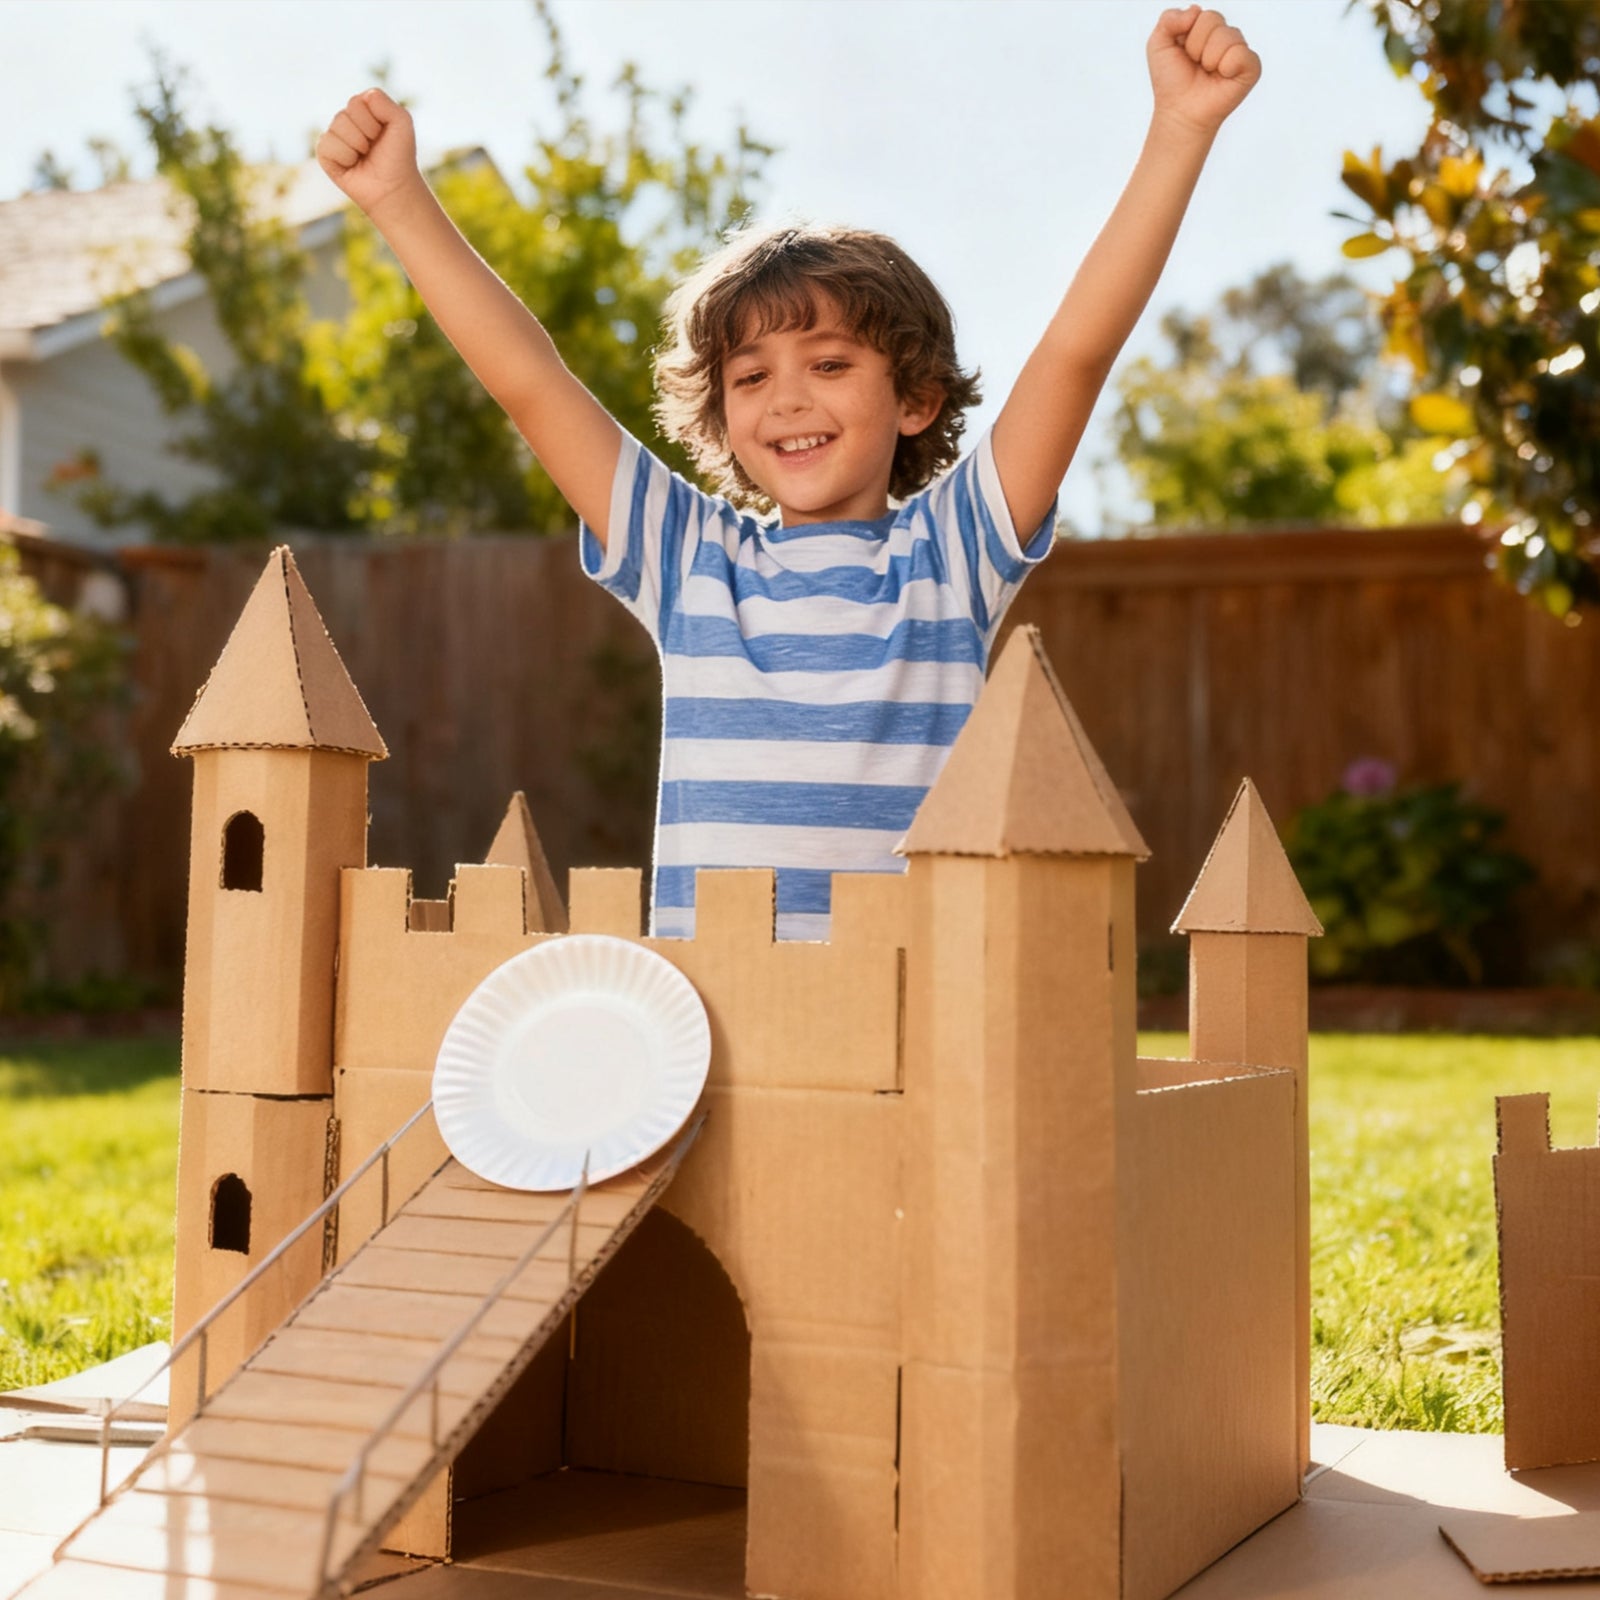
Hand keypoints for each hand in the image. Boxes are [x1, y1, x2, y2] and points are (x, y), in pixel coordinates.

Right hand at [315, 89, 422, 220]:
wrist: (393, 187)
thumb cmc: (398, 156)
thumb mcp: (402, 123)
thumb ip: (385, 102)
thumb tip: (363, 98)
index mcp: (362, 107)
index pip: (357, 102)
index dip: (374, 121)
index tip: (383, 135)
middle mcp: (346, 118)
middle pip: (346, 113)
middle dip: (366, 133)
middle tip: (373, 148)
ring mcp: (334, 135)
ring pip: (337, 127)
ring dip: (357, 146)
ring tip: (364, 156)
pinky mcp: (325, 153)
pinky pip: (327, 145)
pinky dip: (345, 157)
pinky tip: (352, 165)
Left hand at [1148, 7, 1260, 135]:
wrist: (1179, 111)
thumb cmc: (1171, 81)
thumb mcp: (1158, 44)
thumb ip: (1168, 18)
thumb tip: (1195, 10)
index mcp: (1205, 28)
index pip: (1201, 14)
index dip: (1186, 36)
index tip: (1183, 55)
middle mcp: (1224, 36)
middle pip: (1213, 19)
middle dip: (1196, 45)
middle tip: (1195, 65)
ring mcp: (1238, 51)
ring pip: (1227, 35)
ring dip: (1209, 58)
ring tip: (1206, 73)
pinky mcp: (1251, 67)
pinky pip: (1242, 53)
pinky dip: (1227, 66)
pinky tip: (1222, 76)